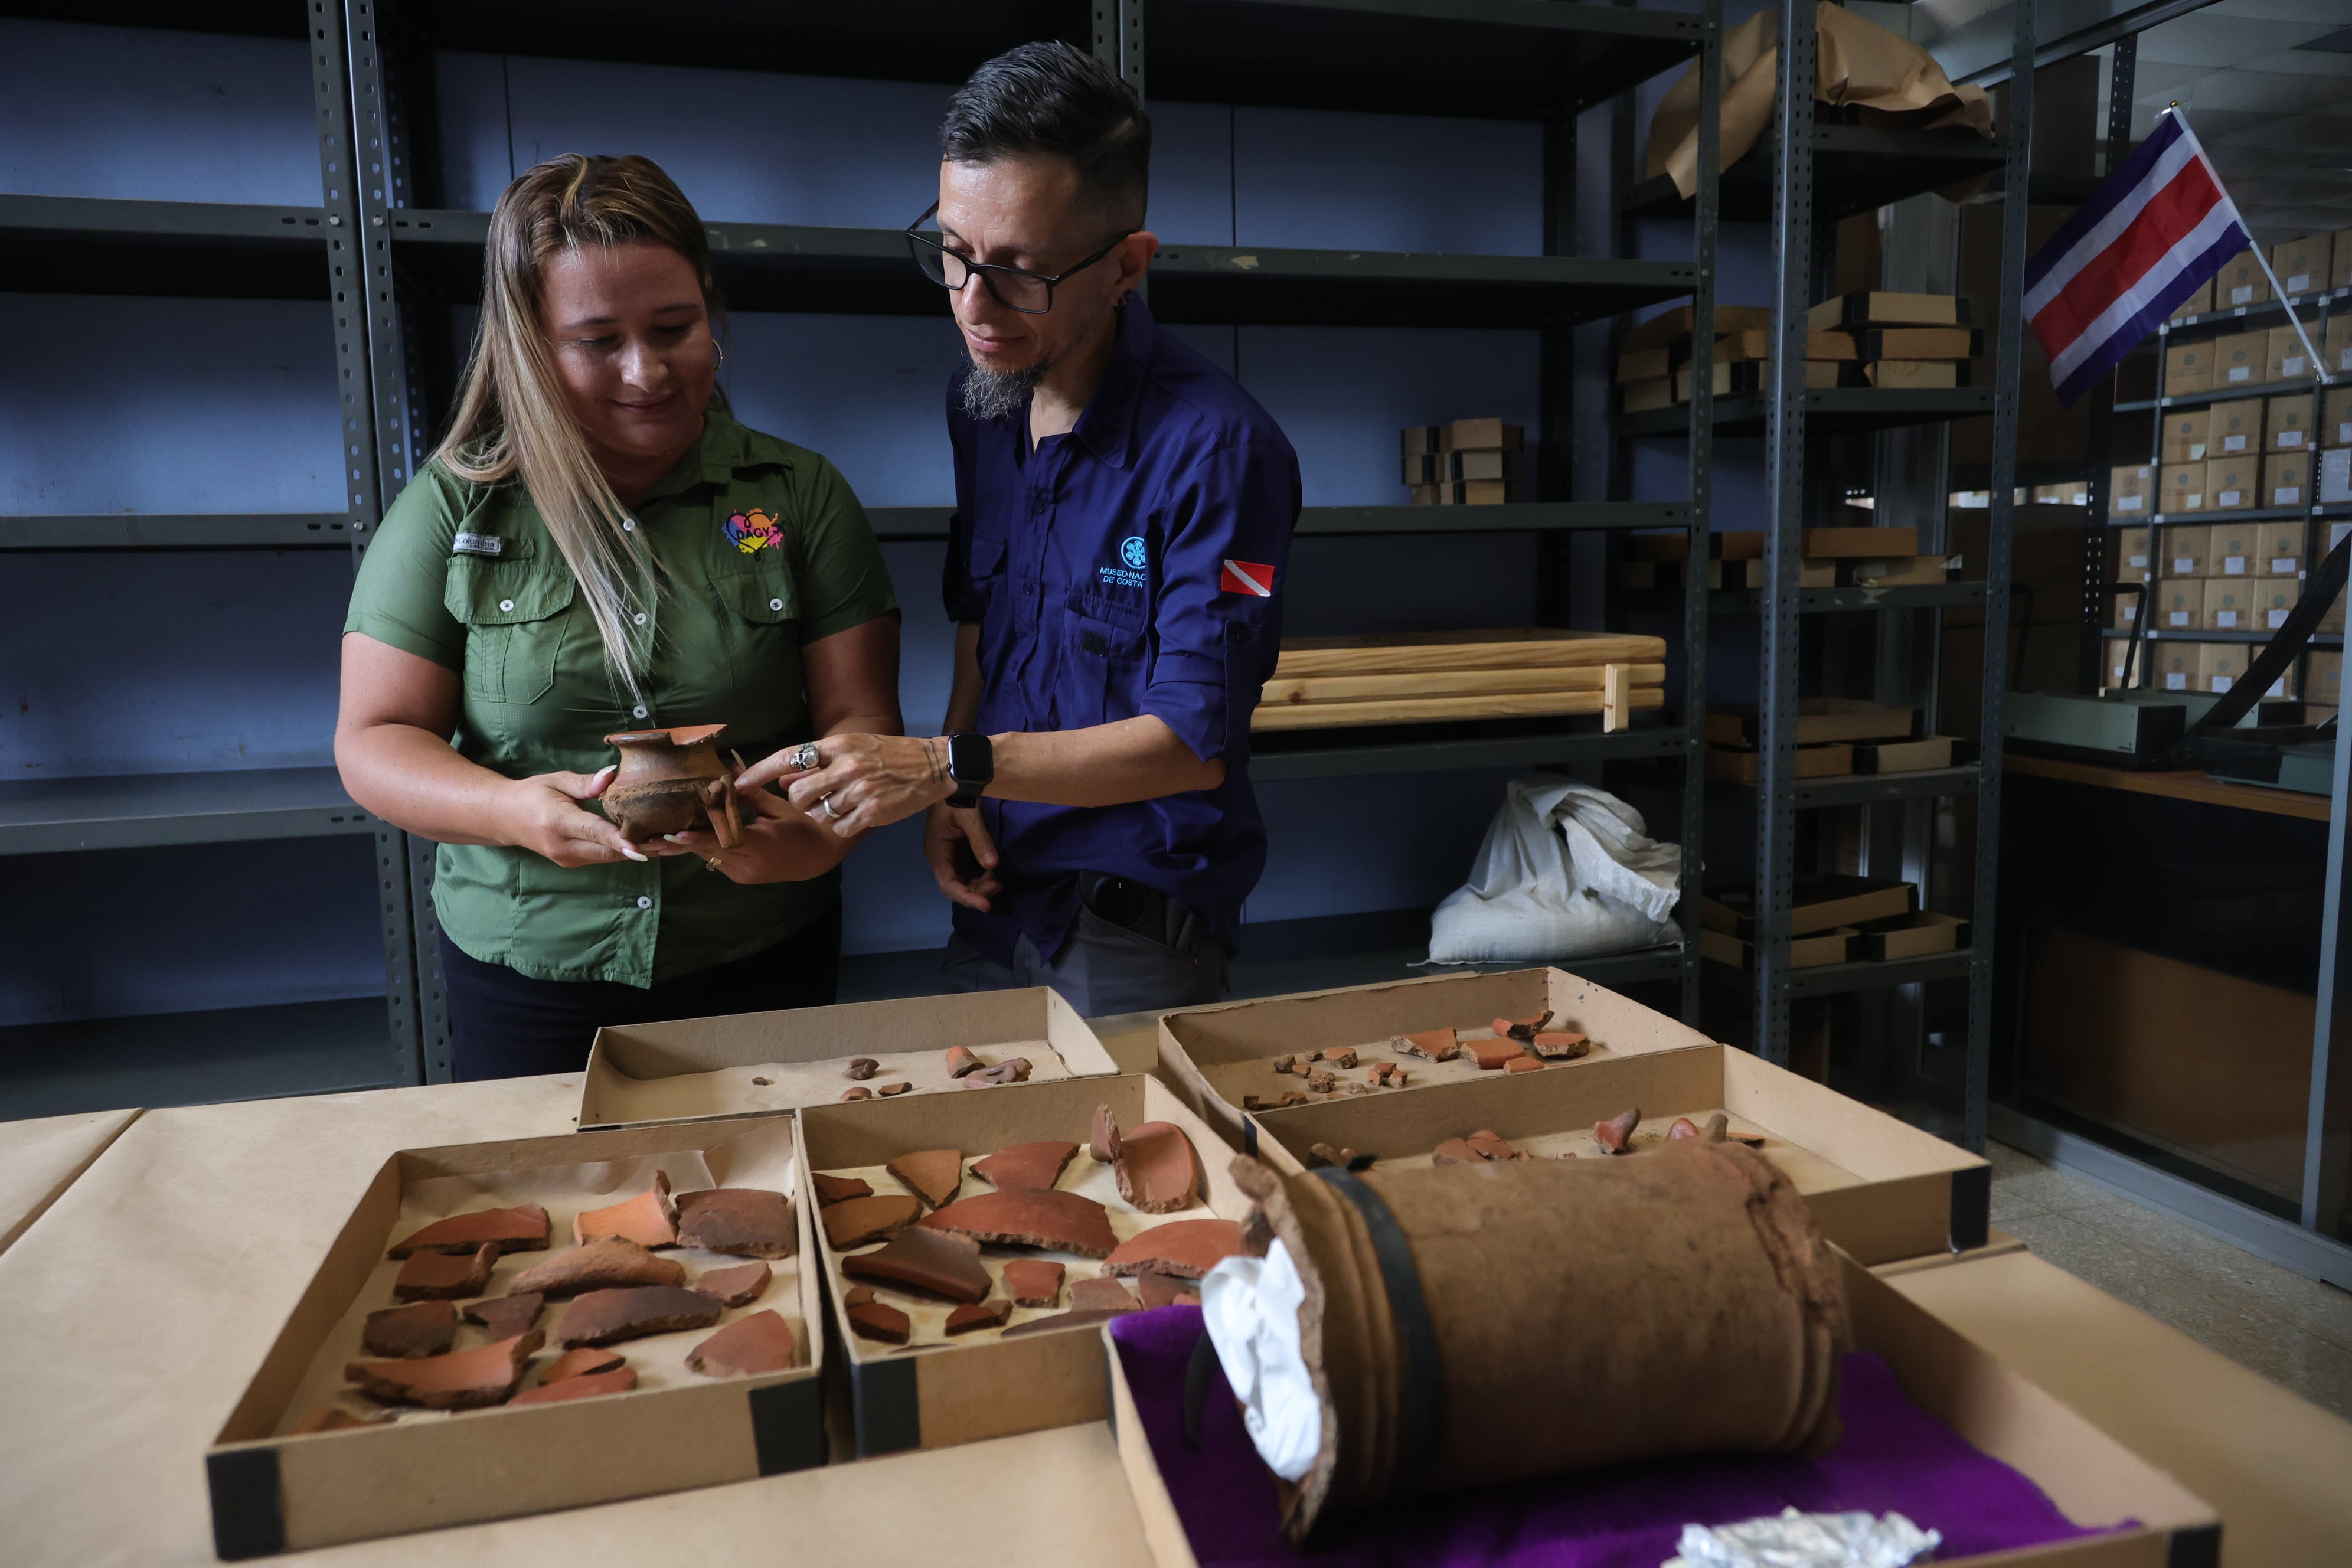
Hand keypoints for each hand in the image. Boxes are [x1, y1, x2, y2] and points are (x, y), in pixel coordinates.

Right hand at [494, 766, 683, 867]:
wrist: (505, 818)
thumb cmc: (533, 793)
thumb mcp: (557, 780)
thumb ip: (586, 782)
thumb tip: (613, 775)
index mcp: (557, 821)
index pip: (593, 831)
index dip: (618, 839)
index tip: (641, 847)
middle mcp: (562, 845)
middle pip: (606, 851)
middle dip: (638, 848)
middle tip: (671, 840)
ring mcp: (567, 858)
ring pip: (607, 858)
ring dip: (634, 852)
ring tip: (665, 841)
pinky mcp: (572, 863)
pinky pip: (602, 858)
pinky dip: (621, 851)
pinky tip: (644, 842)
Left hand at [662, 784, 851, 883]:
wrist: (820, 856)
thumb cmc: (804, 826)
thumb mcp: (778, 807)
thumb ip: (751, 793)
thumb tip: (729, 770)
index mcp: (761, 846)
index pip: (724, 841)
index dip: (697, 837)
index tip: (674, 832)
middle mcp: (748, 866)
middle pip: (707, 852)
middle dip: (677, 843)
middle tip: (645, 839)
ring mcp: (743, 874)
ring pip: (707, 857)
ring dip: (683, 846)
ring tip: (651, 838)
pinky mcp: (741, 876)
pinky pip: (715, 860)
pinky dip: (699, 848)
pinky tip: (678, 838)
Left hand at [736, 734, 953, 837]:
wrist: (932, 765)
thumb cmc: (888, 756)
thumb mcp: (852, 749)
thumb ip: (818, 764)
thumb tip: (784, 779)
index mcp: (837, 746)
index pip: (789, 757)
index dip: (760, 772)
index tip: (739, 783)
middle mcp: (846, 766)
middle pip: (797, 794)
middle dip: (799, 803)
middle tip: (816, 800)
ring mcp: (860, 790)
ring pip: (819, 814)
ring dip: (825, 814)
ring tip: (845, 803)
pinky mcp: (873, 813)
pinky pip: (840, 828)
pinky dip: (845, 826)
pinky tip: (859, 814)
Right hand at [924, 801, 1001, 911]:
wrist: (956, 781)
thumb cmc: (957, 796)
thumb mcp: (969, 816)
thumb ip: (980, 841)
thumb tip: (992, 866)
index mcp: (936, 852)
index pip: (948, 884)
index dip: (966, 897)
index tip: (986, 904)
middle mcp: (941, 859)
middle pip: (957, 886)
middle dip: (977, 891)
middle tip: (998, 886)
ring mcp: (951, 857)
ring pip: (965, 881)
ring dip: (982, 885)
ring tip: (999, 881)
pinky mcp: (961, 853)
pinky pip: (971, 872)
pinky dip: (983, 876)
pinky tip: (996, 874)